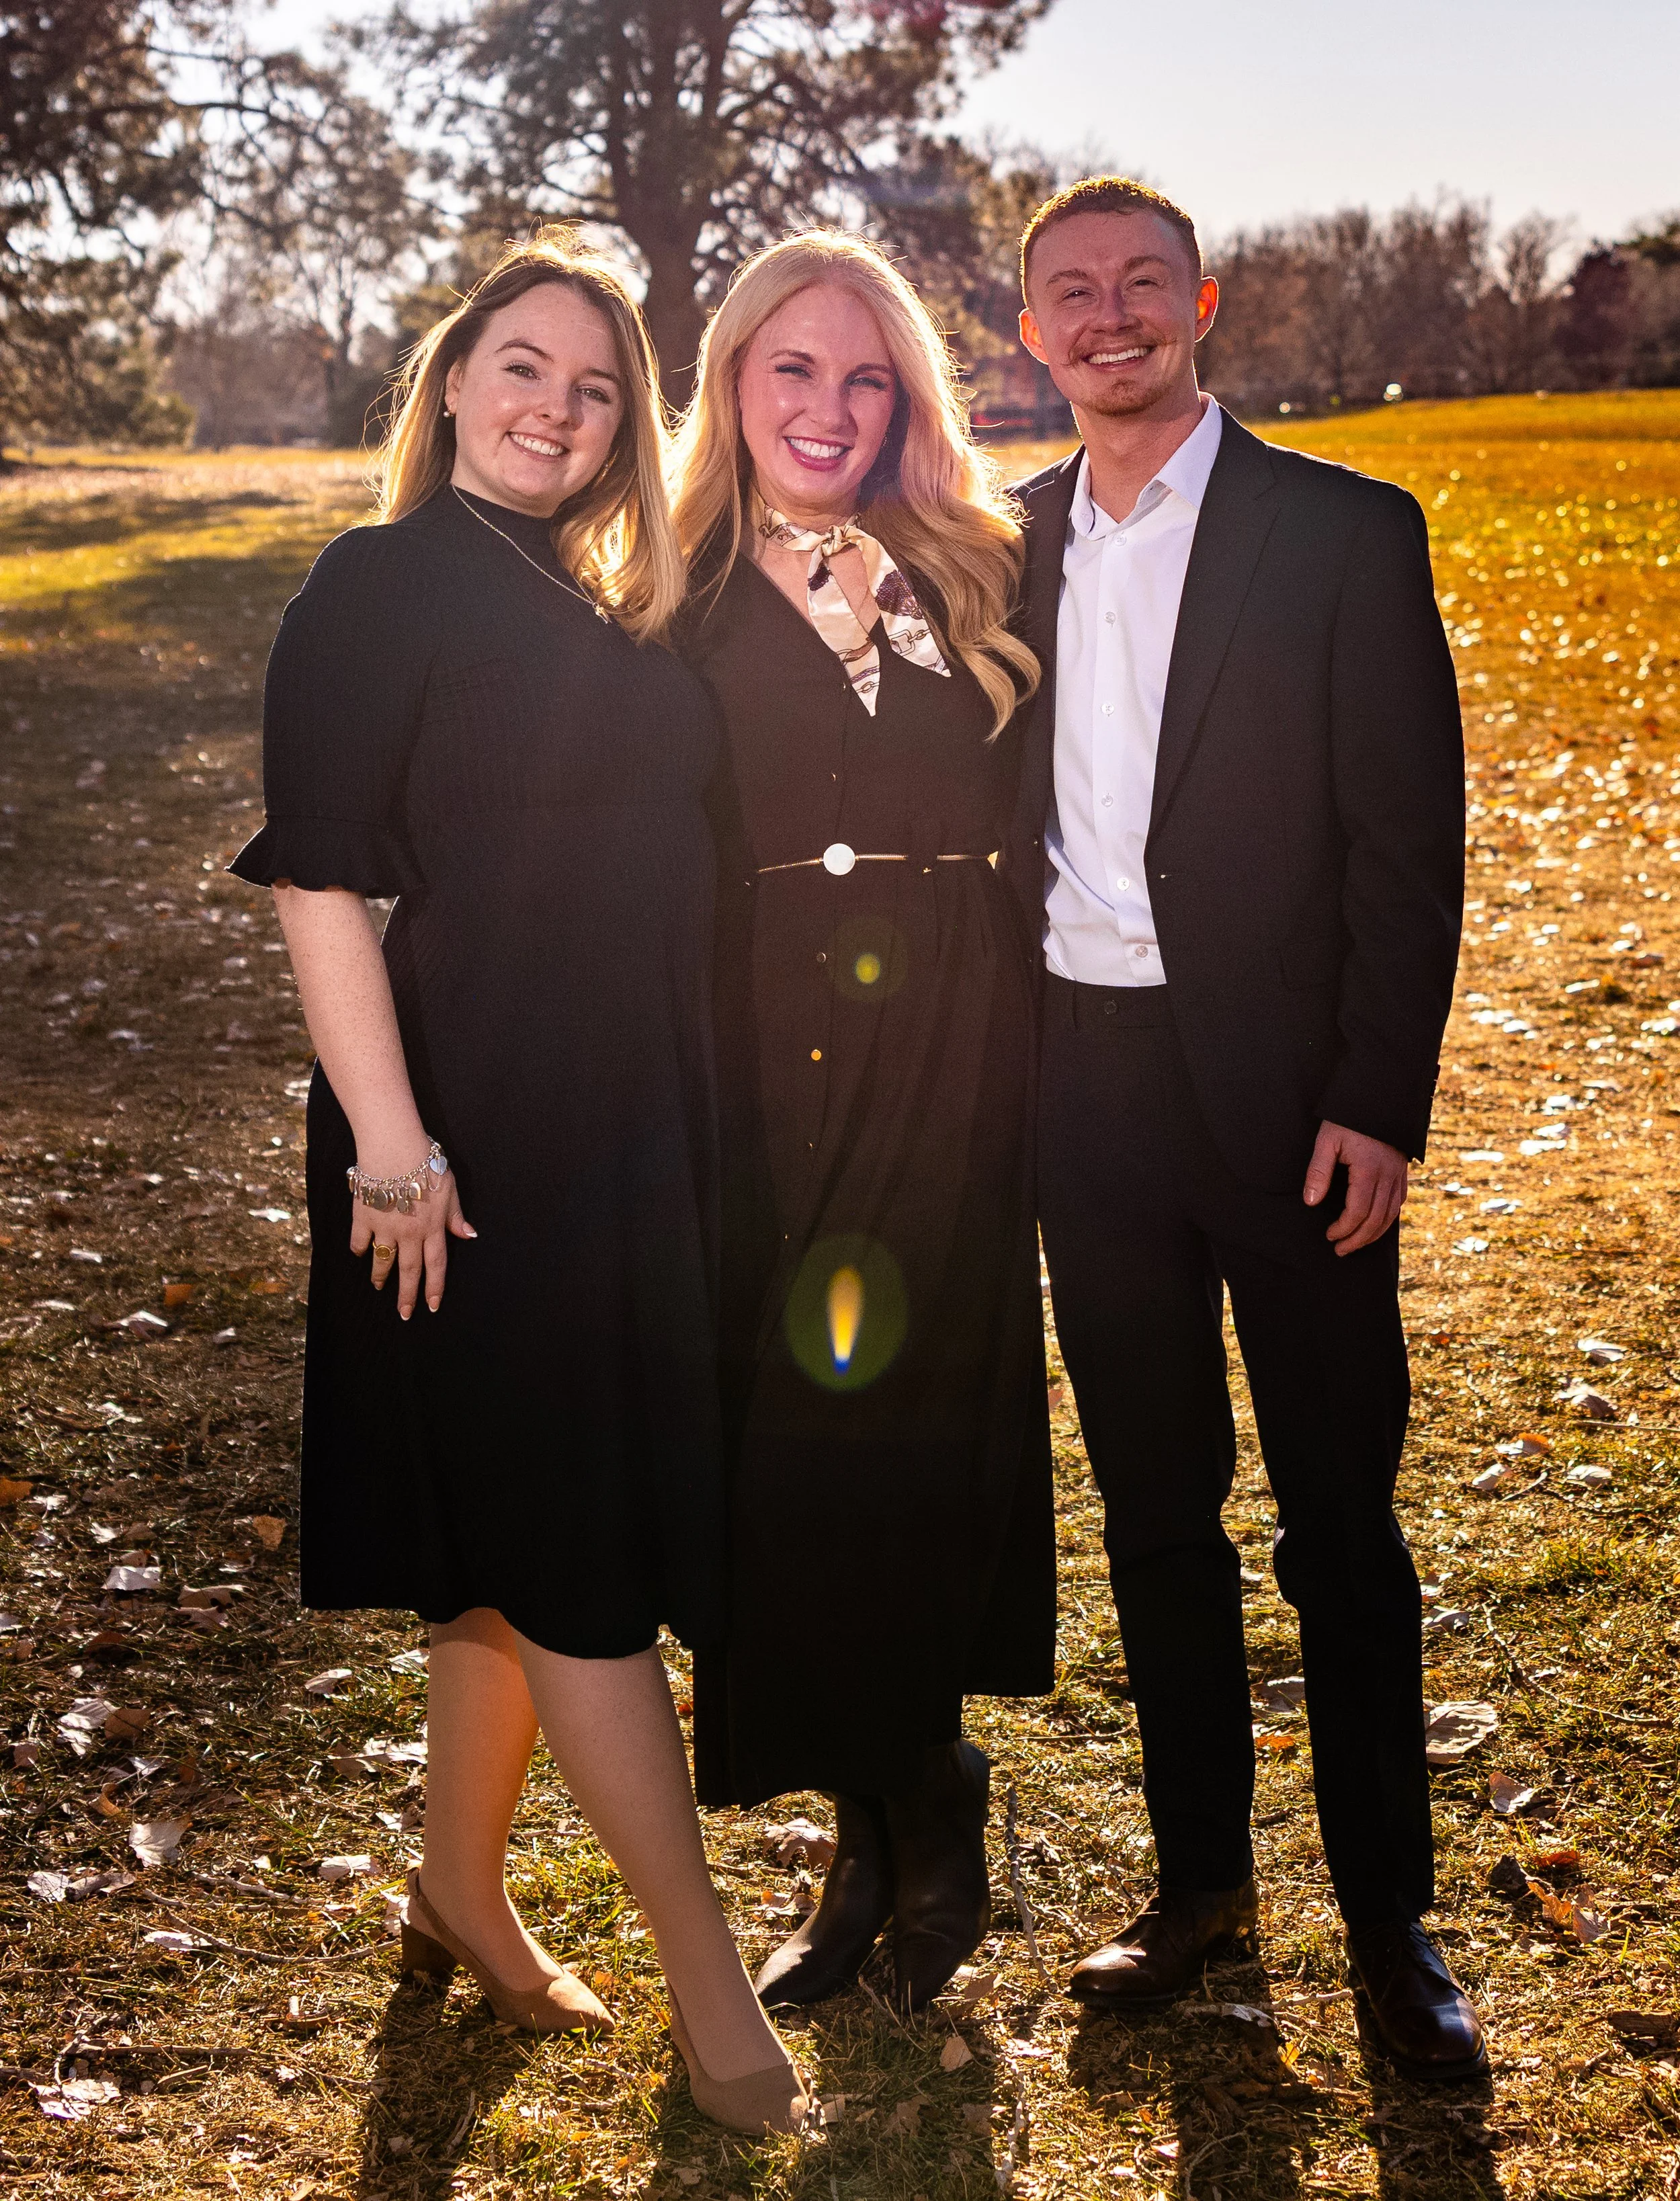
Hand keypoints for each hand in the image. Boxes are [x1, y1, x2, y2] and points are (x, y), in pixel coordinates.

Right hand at [350, 1170, 475, 1318]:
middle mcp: (409, 1233)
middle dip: (407, 1295)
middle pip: (409, 1271)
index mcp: (432, 1228)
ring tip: (378, 1286)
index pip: (436, 1265)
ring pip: (382, 1260)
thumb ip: (455, 1215)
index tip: (432, 1306)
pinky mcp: (363, 1216)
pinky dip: (359, 1249)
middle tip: (403, 1314)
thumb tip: (468, 1235)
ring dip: (380, 1276)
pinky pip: (359, 1240)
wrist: (395, 1148)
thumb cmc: (426, 1164)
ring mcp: (385, 1227)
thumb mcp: (449, 1189)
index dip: (435, 1288)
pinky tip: (361, 1253)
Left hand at [1302, 1121, 1407, 1255]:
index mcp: (1369, 1170)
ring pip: (1391, 1215)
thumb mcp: (1327, 1140)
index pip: (1358, 1211)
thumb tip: (1312, 1202)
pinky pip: (1399, 1202)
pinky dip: (1388, 1219)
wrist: (1378, 1097)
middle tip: (1340, 1250)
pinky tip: (1376, 1225)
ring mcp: (1398, 1174)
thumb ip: (1319, 1171)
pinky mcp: (1402, 1171)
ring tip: (1355, 1244)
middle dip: (1358, 1239)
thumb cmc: (1348, 1118)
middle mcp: (1388, 1175)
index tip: (1330, 1236)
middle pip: (1376, 1219)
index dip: (1344, 1229)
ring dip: (1373, 1234)